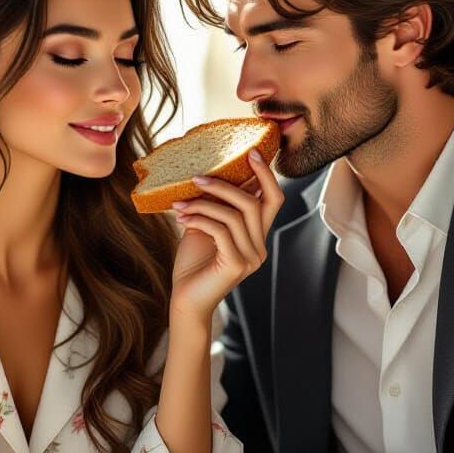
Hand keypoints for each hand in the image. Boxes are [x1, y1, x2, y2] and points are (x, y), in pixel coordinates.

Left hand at [169, 149, 284, 322]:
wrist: (185, 300)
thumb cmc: (193, 265)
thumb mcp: (205, 228)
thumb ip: (215, 207)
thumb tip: (210, 174)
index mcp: (256, 236)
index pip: (273, 199)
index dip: (266, 174)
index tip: (251, 152)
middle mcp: (259, 246)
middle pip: (255, 202)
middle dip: (225, 185)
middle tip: (197, 177)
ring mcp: (251, 257)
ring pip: (235, 215)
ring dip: (203, 203)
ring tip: (179, 203)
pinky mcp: (236, 265)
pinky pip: (220, 230)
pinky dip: (199, 219)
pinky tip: (181, 219)